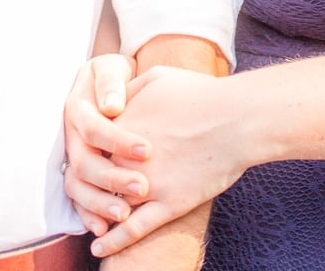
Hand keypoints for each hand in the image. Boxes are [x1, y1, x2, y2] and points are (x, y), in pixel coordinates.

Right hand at [63, 54, 150, 236]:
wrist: (108, 87)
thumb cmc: (114, 78)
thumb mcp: (111, 68)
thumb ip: (110, 83)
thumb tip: (112, 107)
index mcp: (77, 107)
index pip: (94, 128)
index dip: (119, 140)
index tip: (148, 150)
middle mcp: (70, 135)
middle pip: (83, 162)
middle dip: (112, 177)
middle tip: (142, 188)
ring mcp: (71, 156)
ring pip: (76, 185)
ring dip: (100, 202)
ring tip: (126, 214)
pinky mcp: (78, 174)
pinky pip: (77, 199)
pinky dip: (88, 215)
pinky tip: (105, 229)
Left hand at [87, 66, 246, 258]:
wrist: (236, 119)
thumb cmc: (201, 93)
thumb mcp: (157, 77)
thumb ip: (128, 88)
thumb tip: (112, 100)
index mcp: (122, 125)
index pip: (89, 145)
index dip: (88, 153)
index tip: (91, 159)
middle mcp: (127, 157)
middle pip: (95, 177)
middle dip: (90, 185)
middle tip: (88, 192)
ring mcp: (148, 183)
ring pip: (109, 206)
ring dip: (96, 216)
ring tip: (90, 224)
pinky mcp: (169, 204)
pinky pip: (132, 230)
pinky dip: (113, 242)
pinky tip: (99, 248)